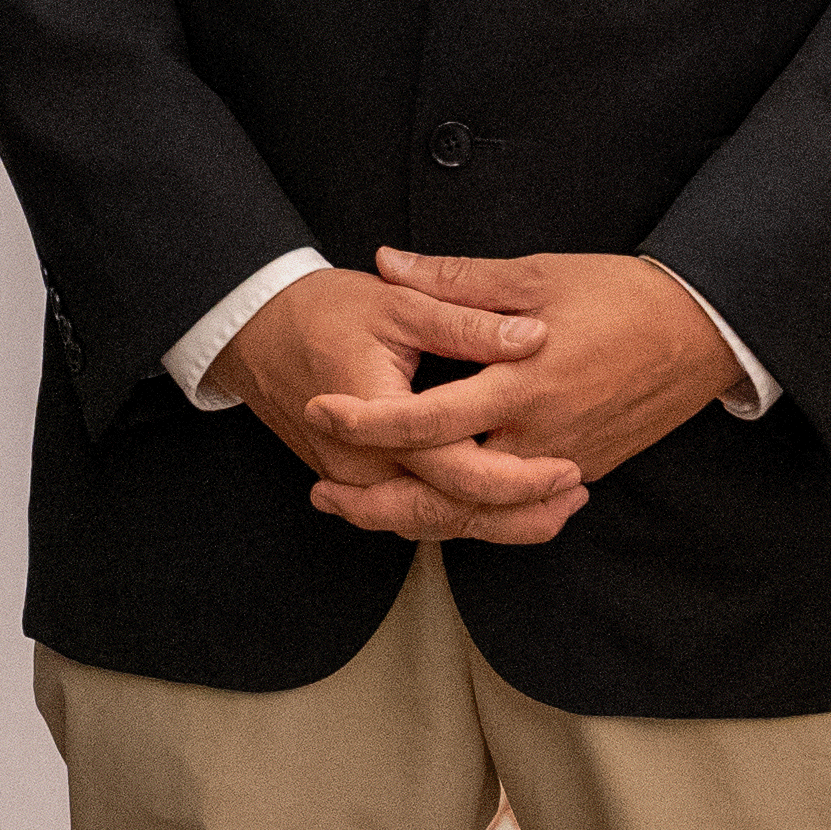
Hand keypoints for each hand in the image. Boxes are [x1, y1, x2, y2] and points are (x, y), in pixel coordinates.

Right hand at [220, 265, 583, 543]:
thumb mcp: (399, 304)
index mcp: (379, 421)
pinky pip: (413, 514)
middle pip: (451, 515)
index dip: (519, 478)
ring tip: (556, 510)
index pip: (459, 471)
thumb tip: (533, 338)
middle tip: (576, 496)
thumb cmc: (324, 311)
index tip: (570, 468)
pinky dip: (460, 517)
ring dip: (495, 525)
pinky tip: (503, 509)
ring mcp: (355, 482)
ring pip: (433, 524)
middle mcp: (363, 467)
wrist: (254, 333)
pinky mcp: (356, 483)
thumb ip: (467, 321)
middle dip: (518, 516)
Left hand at [314, 248, 734, 544]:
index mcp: (521, 385)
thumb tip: (389, 261)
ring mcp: (562, 464)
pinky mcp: (581, 472)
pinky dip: (469, 513)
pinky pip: (512, 509)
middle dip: (377, 503)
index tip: (321, 411)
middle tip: (322, 495)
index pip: (427, 419)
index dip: (367, 420)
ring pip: (478, 514)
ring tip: (361, 507)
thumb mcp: (537, 275)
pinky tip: (431, 504)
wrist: (703, 332)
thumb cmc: (622, 295)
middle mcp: (538, 438)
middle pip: (445, 492)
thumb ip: (456, 279)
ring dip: (418, 518)